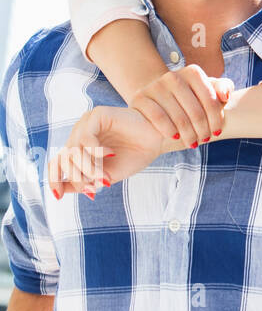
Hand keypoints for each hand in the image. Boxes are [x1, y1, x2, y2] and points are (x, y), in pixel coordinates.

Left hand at [47, 105, 166, 199]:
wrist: (158, 140)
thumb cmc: (134, 156)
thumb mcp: (106, 174)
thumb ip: (84, 181)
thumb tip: (61, 191)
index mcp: (79, 146)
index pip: (57, 162)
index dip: (54, 179)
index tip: (58, 196)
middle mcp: (79, 133)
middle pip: (65, 159)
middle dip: (77, 178)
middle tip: (94, 187)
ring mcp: (87, 123)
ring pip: (73, 150)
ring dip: (87, 168)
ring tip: (103, 176)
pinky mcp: (98, 115)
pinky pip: (86, 138)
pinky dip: (95, 152)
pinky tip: (110, 155)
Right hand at [127, 64, 233, 148]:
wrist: (157, 100)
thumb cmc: (190, 98)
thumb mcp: (208, 91)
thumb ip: (223, 88)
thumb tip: (224, 96)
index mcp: (193, 72)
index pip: (211, 100)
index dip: (216, 119)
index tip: (217, 131)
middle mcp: (173, 76)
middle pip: (195, 111)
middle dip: (203, 129)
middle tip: (204, 139)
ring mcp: (155, 86)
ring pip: (179, 117)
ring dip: (188, 134)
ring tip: (192, 142)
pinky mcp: (140, 98)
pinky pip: (158, 117)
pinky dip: (169, 130)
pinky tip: (175, 137)